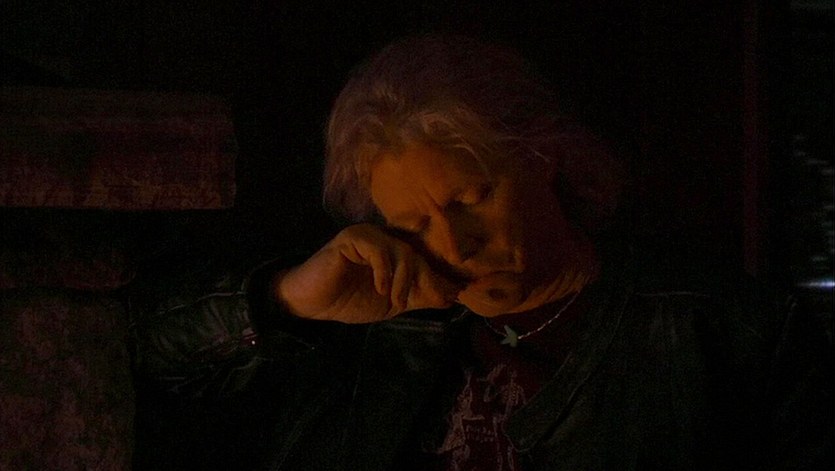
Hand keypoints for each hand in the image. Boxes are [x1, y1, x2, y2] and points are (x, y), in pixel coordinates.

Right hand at [272, 223, 460, 322]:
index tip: (456, 295)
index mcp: (394, 252)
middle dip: (427, 279)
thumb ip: (419, 296)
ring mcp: (367, 236)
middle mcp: (383, 238)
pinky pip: (377, 248)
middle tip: (432, 299)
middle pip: (416, 253)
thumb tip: (452, 296)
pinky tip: (379, 287)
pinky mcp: (350, 238)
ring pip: (400, 250)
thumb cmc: (350, 300)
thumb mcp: (392, 302)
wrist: (313, 304)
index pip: (424, 259)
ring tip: (397, 300)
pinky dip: (383, 270)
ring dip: (404, 279)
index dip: (440, 276)